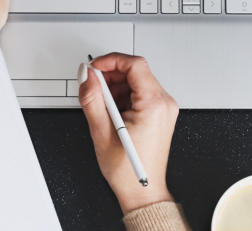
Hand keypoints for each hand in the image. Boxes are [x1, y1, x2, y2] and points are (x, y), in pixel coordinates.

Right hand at [78, 53, 179, 213]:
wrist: (142, 191)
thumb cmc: (128, 171)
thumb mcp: (101, 132)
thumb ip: (91, 99)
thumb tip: (87, 76)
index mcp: (154, 105)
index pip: (135, 65)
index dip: (111, 61)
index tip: (95, 68)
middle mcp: (164, 104)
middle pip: (136, 72)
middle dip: (111, 76)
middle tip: (92, 88)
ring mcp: (164, 109)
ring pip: (136, 82)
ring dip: (115, 88)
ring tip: (102, 108)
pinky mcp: (159, 114)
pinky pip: (140, 94)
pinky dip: (122, 97)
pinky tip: (112, 113)